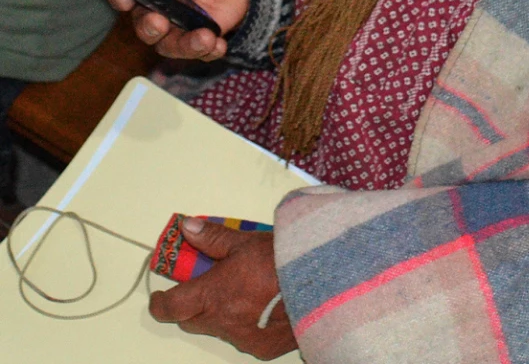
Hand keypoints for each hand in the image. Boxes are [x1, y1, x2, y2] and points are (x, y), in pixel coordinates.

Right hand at [107, 0, 249, 60]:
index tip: (125, 1)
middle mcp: (155, 5)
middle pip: (143, 24)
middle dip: (149, 27)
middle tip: (161, 24)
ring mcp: (175, 24)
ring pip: (168, 44)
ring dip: (184, 46)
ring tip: (206, 39)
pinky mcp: (196, 36)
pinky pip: (197, 51)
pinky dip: (207, 52)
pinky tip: (219, 45)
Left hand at [148, 218, 296, 359]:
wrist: (320, 282)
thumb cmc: (280, 258)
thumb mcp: (245, 241)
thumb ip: (213, 238)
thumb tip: (187, 228)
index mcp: (212, 295)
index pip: (171, 307)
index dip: (160, 303)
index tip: (159, 295)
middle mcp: (222, 322)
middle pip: (192, 321)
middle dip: (193, 306)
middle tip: (207, 286)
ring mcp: (242, 338)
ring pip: (220, 328)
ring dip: (223, 314)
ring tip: (245, 292)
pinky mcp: (262, 348)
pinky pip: (246, 337)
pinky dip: (248, 323)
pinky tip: (266, 307)